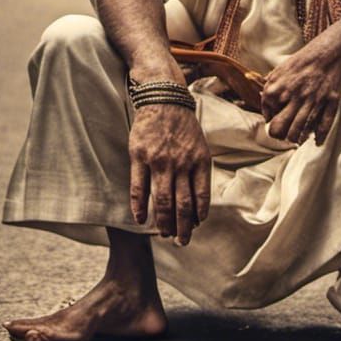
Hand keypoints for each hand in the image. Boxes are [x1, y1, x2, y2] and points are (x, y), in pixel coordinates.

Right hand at [128, 103, 211, 245]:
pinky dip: (139, 207)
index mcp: (199, 160)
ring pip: (162, 200)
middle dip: (182, 228)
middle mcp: (181, 163)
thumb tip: (197, 203)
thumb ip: (198, 171)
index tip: (195, 227)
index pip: (201, 197)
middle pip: (182, 205)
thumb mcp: (199, 146)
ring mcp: (159, 160)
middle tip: (181, 242)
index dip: (198, 217)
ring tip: (163, 234)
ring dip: (163, 222)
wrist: (164, 98)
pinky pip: (139, 188)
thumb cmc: (182, 126)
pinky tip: (141, 219)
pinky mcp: (140, 157)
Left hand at [261, 43, 340, 146]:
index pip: (268, 115)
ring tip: (296, 139)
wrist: (329, 52)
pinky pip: (323, 126)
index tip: (274, 120)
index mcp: (279, 88)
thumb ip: (271, 84)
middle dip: (279, 135)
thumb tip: (264, 99)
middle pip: (281, 128)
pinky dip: (319, 137)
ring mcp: (313, 101)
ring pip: (300, 130)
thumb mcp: (281, 69)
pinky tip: (316, 141)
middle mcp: (294, 96)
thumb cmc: (303, 60)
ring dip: (296, 138)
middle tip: (282, 136)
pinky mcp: (330, 102)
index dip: (270, 119)